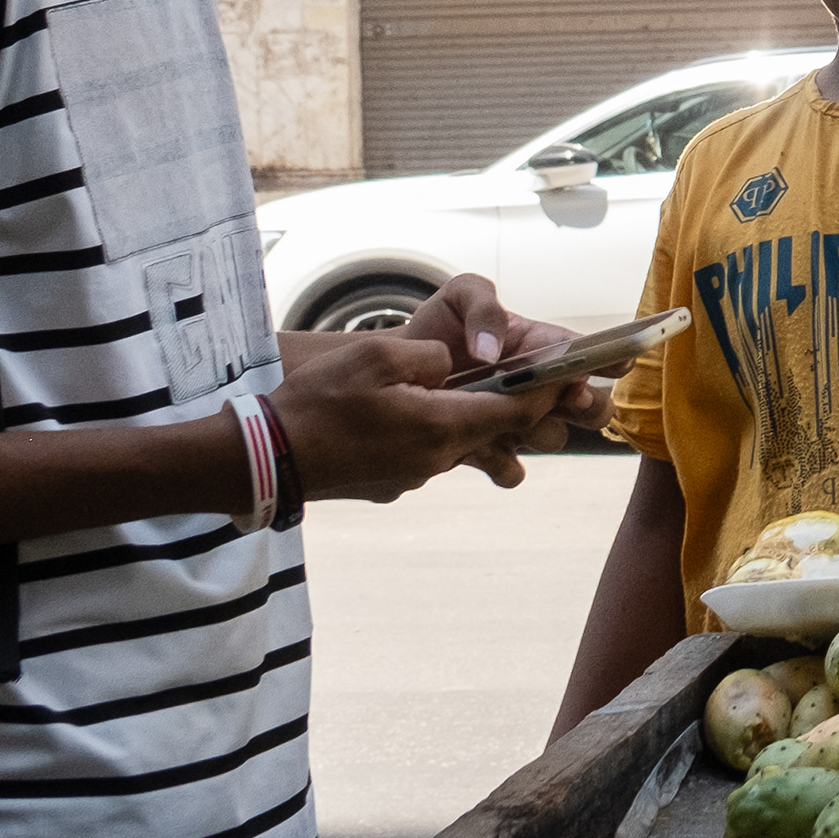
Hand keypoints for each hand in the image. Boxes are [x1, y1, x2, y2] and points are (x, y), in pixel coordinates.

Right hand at [269, 327, 574, 502]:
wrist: (270, 458)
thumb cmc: (319, 403)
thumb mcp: (377, 356)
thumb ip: (427, 356)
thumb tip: (448, 364)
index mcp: (443, 425)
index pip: (516, 409)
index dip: (546, 390)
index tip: (568, 372)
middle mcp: (438, 457)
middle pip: (496, 429)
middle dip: (521, 405)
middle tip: (539, 380)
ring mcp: (416, 475)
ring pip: (463, 441)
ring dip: (475, 417)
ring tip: (476, 391)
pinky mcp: (394, 482)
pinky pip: (430, 452)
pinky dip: (438, 430)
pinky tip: (415, 411)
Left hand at [403, 274, 617, 443]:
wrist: (395, 373)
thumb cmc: (436, 329)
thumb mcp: (460, 295)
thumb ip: (483, 307)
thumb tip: (492, 352)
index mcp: (543, 348)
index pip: (591, 355)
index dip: (612, 359)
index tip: (619, 362)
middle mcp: (540, 389)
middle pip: (594, 407)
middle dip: (590, 404)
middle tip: (571, 395)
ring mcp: (518, 423)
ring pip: (553, 437)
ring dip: (538, 429)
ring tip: (510, 416)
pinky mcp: (490, 452)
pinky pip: (512, 471)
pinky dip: (501, 464)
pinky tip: (478, 447)